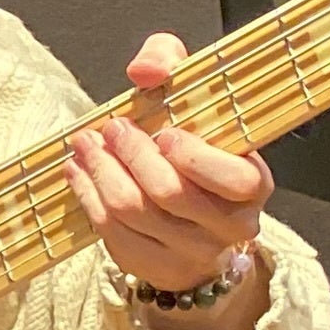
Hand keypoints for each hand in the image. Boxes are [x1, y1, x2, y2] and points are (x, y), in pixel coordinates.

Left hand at [69, 32, 273, 329]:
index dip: (193, 156)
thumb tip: (145, 71)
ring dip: (100, 172)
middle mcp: (229, 225)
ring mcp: (192, 252)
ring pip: (134, 212)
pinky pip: (113, 233)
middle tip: (110, 128)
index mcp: (252, 185)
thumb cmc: (195, 146)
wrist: (196, 215)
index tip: (164, 131)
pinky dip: (88, 197)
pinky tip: (78, 172)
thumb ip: (172, 63)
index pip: (232, 179)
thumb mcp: (194, 94)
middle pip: (170, 193)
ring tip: (85, 145)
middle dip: (131, 154)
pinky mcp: (156, 266)